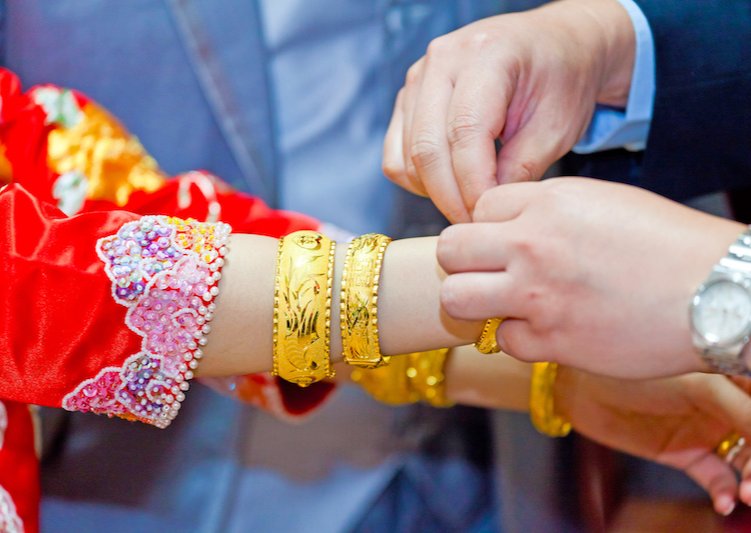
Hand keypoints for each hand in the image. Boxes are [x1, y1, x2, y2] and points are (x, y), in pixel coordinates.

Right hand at [382, 0, 634, 222]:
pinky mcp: (407, 100)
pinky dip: (417, 182)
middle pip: (427, 149)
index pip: (465, 133)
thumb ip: (521, 168)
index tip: (489, 217)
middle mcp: (442, 60)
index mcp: (487, 55)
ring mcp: (418, 78)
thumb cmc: (561, 81)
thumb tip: (484, 210)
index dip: (474, 184)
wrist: (553, 47)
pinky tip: (451, 185)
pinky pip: (395, 157)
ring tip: (470, 205)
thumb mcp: (557, 126)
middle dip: (451, 198)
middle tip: (476, 226)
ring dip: (435, 193)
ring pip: (407, 157)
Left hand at [437, 178, 744, 377]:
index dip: (488, 226)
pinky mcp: (551, 341)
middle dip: (463, 262)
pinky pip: (502, 341)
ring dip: (474, 302)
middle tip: (487, 273)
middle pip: (450, 250)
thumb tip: (504, 227)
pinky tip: (549, 330)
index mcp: (547, 202)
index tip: (505, 242)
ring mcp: (536, 295)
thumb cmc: (668, 245)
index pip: (478, 207)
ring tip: (503, 303)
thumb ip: (545, 211)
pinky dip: (520, 338)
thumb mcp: (602, 203)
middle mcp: (532, 244)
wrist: (718, 294)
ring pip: (456, 298)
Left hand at [556, 368, 750, 514]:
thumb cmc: (638, 370)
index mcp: (734, 376)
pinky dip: (726, 492)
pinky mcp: (683, 453)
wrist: (581, 387)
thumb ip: (741, 410)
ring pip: (746, 462)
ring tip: (747, 493)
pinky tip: (725, 502)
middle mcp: (726, 404)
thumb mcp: (698, 386)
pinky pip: (717, 478)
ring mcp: (705, 430)